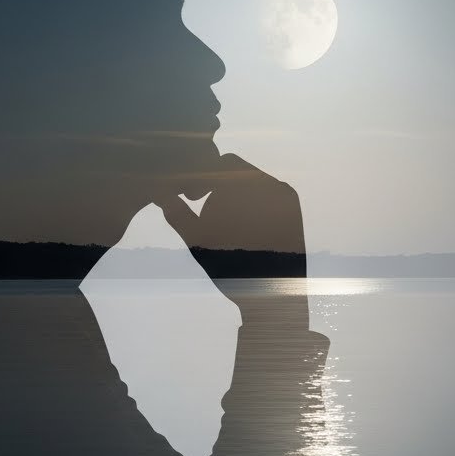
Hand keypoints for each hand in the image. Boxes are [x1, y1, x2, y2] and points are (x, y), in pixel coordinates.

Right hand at [154, 153, 308, 327]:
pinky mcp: (294, 209)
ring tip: (224, 221)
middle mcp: (269, 183)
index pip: (218, 162)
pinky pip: (268, 194)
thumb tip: (160, 193)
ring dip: (235, 193)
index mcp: (244, 184)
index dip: (200, 178)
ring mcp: (285, 195)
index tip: (191, 197)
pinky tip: (243, 226)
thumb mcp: (196, 238)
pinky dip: (252, 202)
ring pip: (253, 181)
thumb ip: (176, 212)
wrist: (273, 293)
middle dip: (217, 185)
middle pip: (236, 170)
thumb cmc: (229, 264)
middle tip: (205, 209)